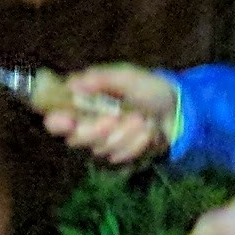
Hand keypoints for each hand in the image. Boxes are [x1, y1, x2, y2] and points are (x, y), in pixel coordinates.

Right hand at [43, 62, 178, 169]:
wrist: (178, 109)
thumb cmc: (147, 89)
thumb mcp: (125, 77)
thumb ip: (99, 79)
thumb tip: (72, 83)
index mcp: (83, 105)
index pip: (56, 120)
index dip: (57, 122)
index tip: (68, 120)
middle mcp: (88, 127)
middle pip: (75, 139)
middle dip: (95, 130)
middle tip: (113, 118)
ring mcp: (105, 144)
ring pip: (101, 149)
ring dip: (125, 134)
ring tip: (143, 119)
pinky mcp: (122, 157)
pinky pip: (122, 157)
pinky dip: (138, 142)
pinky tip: (149, 131)